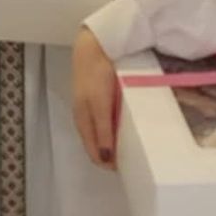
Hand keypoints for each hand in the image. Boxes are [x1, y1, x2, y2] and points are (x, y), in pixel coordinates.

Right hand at [70, 27, 119, 169]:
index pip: (93, 152)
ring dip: (113, 141)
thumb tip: (106, 158)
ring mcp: (90, 106)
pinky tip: (125, 124)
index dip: (107, 163)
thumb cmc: (96, 75)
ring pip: (101, 132)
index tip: (127, 169)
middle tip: (133, 159)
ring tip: (131, 144)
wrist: (94, 45)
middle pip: (96, 144)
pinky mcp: (97, 96)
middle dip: (111, 154)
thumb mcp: (100, 105)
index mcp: (82, 122)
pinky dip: (114, 127)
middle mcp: (84, 117)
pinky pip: (105, 119)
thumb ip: (103, 131)